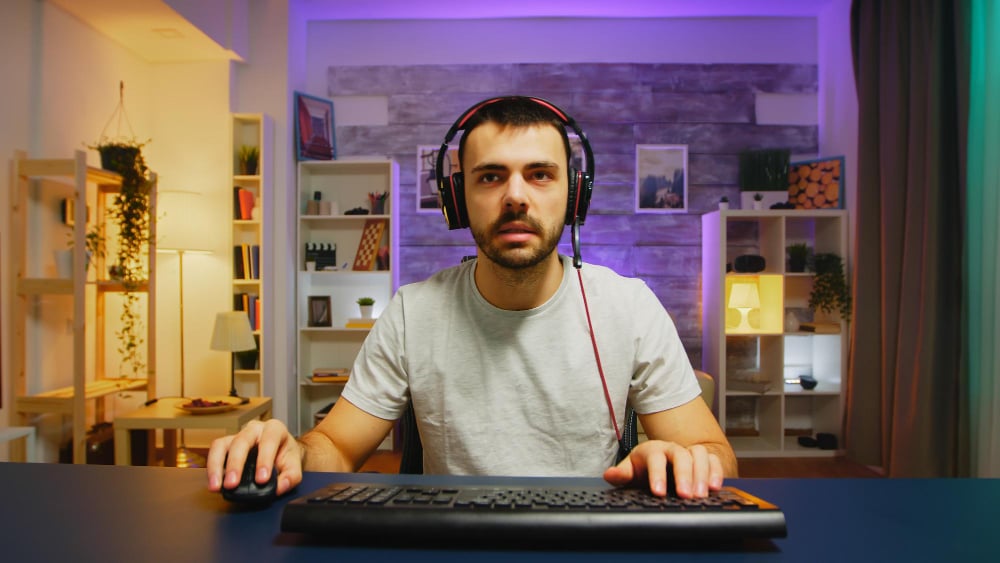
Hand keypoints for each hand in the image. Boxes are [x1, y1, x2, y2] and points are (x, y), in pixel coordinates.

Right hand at [206, 419, 302, 496]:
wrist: (281, 450)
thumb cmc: (285, 455)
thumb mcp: (295, 464)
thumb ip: (291, 476)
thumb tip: (280, 487)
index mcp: (274, 429)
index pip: (269, 440)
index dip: (264, 459)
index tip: (261, 479)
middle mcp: (254, 429)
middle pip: (241, 441)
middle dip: (236, 464)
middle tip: (232, 484)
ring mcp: (238, 436)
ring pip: (222, 445)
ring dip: (216, 466)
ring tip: (216, 486)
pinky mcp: (226, 445)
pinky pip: (215, 452)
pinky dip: (212, 468)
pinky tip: (214, 483)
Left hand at [602, 440, 723, 497]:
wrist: (663, 464)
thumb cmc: (645, 469)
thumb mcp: (631, 471)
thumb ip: (622, 474)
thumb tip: (610, 474)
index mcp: (653, 450)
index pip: (655, 459)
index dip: (657, 475)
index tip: (658, 492)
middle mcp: (673, 449)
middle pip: (681, 455)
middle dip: (684, 475)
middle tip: (685, 495)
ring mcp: (689, 452)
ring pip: (699, 455)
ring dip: (702, 474)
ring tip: (701, 495)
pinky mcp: (704, 460)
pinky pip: (713, 460)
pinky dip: (716, 472)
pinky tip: (715, 487)